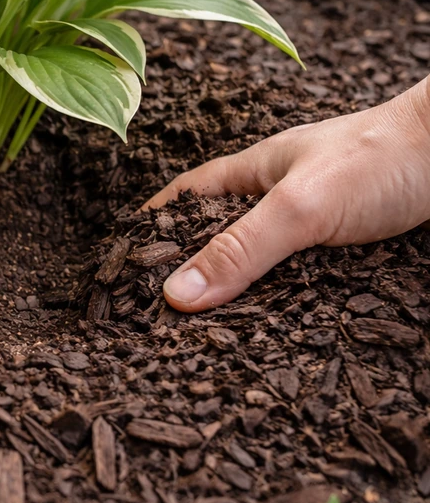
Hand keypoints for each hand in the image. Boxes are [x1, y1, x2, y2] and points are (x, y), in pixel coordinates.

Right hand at [145, 76, 429, 312]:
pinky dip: (286, 311)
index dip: (150, 225)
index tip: (120, 261)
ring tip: (206, 343)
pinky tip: (275, 336)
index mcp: (253, 175)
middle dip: (189, 274)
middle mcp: (279, 201)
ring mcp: (315, 229)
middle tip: (157, 320)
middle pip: (218, 238)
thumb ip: (240, 249)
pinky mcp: (348, 256)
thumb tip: (175, 294)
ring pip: (262, 270)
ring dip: (239, 302)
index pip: (184, 198)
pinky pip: (303, 288)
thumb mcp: (299, 207)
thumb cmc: (383, 159)